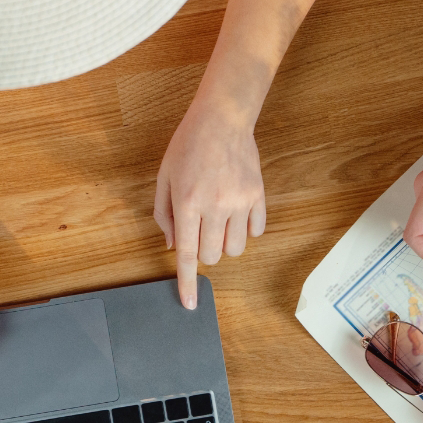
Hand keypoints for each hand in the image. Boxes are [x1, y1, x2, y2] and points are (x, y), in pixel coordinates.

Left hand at [155, 109, 264, 309]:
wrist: (222, 118)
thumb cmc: (188, 146)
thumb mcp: (164, 178)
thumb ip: (164, 215)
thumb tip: (172, 247)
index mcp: (187, 202)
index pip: (186, 254)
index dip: (187, 283)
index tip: (190, 304)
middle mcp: (215, 206)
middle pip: (211, 256)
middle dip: (202, 251)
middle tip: (199, 229)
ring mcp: (240, 201)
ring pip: (235, 249)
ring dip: (224, 244)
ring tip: (218, 222)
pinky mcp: (258, 196)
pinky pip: (256, 232)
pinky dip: (245, 231)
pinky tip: (236, 213)